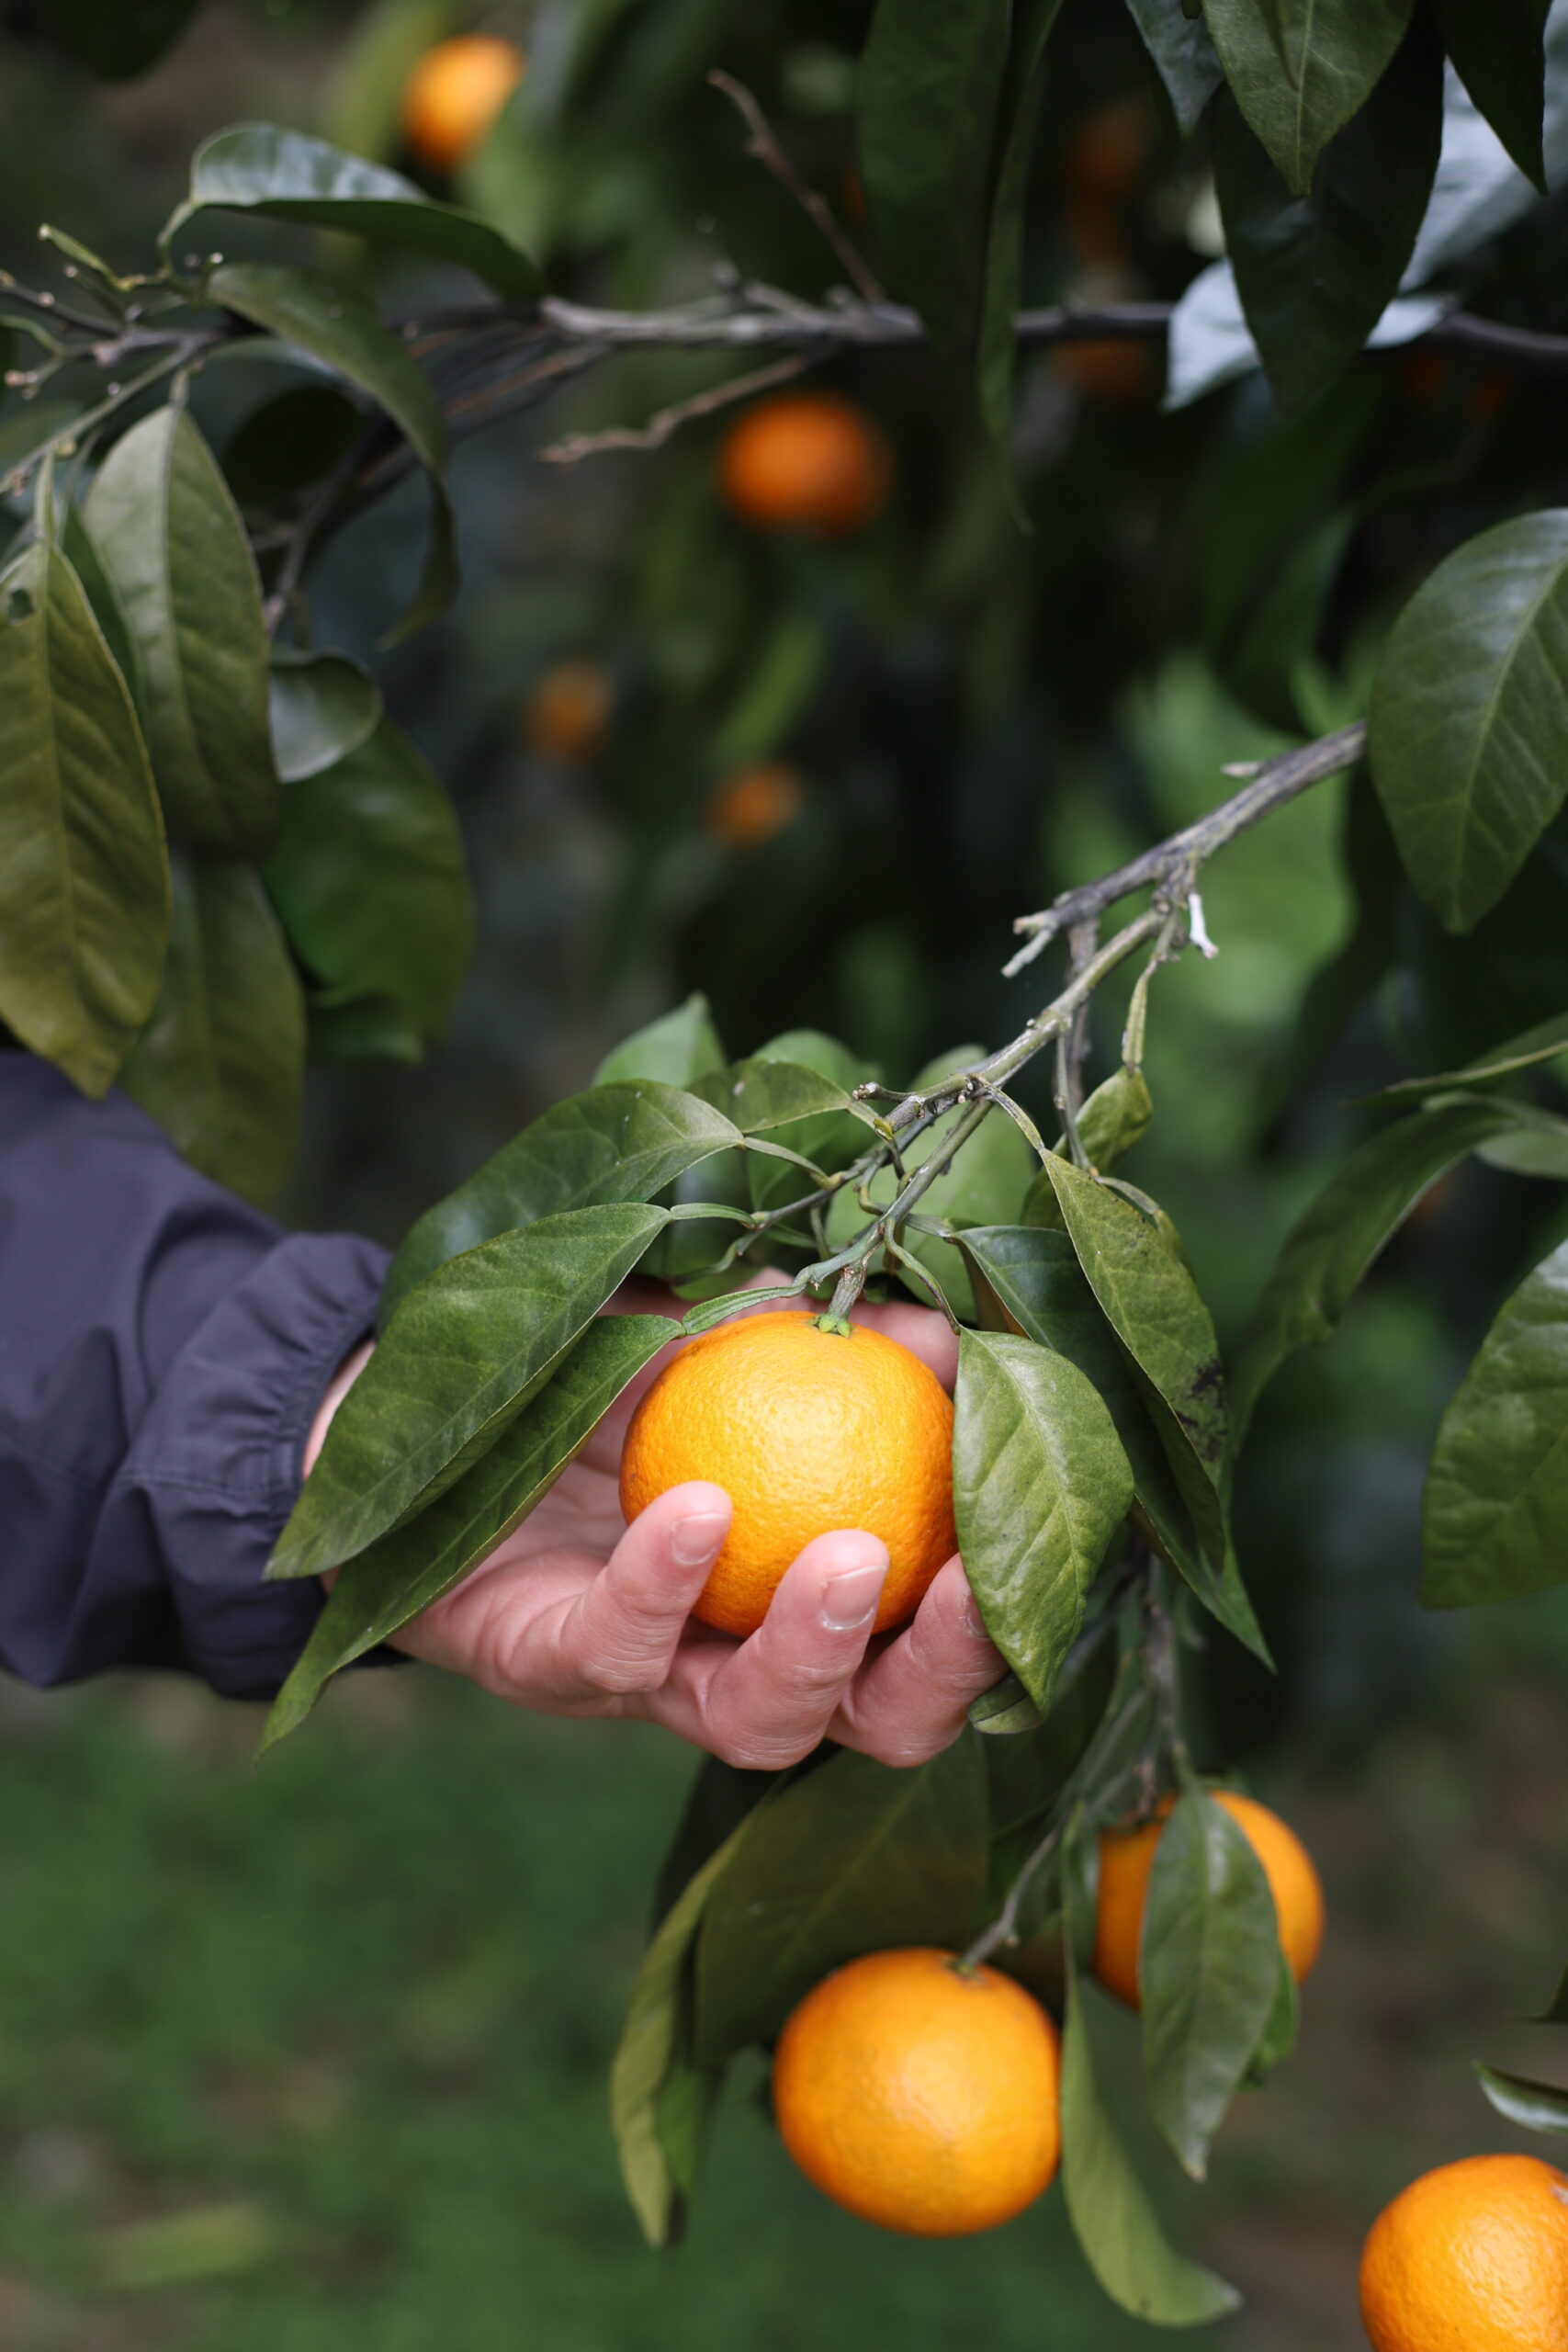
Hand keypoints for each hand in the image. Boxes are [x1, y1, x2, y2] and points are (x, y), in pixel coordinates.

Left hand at [307, 1279, 1002, 1768]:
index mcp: (807, 1593)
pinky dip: (665, 1579)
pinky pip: (620, 1644)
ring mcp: (649, 1676)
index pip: (929, 1639)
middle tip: (972, 1589)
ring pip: (756, 1725)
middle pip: (875, 1724)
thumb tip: (951, 1328)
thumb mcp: (724, 1331)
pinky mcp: (548, 1663)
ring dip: (815, 1650)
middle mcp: (742, 1658)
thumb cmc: (599, 1376)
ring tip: (852, 1555)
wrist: (426, 1403)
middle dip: (939, 1675)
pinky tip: (696, 1507)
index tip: (1028, 1519)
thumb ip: (830, 1334)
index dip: (993, 1612)